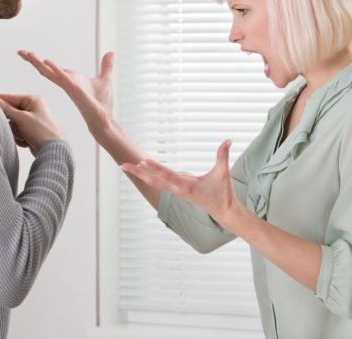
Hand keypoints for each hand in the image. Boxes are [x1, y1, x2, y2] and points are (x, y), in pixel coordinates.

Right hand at [0, 93, 62, 156]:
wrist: (54, 151)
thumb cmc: (42, 131)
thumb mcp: (22, 118)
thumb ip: (6, 109)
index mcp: (33, 100)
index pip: (10, 97)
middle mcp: (32, 108)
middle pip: (10, 112)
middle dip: (10, 122)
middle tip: (13, 126)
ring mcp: (31, 121)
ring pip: (12, 124)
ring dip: (15, 132)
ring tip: (24, 135)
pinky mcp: (30, 132)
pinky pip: (17, 132)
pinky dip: (19, 137)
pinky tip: (27, 141)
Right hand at [18, 50, 114, 132]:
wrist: (104, 118)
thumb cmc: (102, 104)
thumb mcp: (105, 79)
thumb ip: (106, 66)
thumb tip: (110, 53)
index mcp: (70, 79)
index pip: (52, 69)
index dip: (40, 62)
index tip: (29, 54)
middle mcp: (66, 83)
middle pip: (46, 70)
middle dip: (33, 61)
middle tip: (20, 52)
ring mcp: (69, 86)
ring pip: (49, 72)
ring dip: (38, 63)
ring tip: (26, 54)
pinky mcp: (75, 90)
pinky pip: (63, 78)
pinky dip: (55, 69)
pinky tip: (47, 62)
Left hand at [121, 140, 238, 223]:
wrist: (223, 212)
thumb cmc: (223, 193)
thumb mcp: (223, 173)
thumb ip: (223, 155)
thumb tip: (228, 139)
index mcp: (186, 186)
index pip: (167, 174)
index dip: (155, 167)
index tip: (143, 161)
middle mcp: (178, 189)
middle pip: (154, 180)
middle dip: (138, 172)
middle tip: (122, 165)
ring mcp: (176, 191)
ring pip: (154, 182)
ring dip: (140, 175)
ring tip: (127, 167)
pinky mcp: (178, 191)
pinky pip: (159, 184)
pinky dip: (149, 177)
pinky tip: (143, 173)